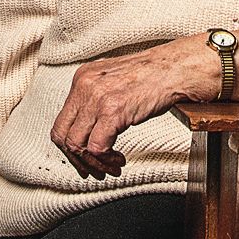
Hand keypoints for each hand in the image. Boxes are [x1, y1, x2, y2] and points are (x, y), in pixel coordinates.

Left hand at [50, 37, 219, 178]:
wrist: (176, 67)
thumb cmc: (153, 75)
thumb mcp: (113, 81)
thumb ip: (96, 99)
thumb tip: (87, 129)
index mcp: (82, 78)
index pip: (62, 122)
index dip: (70, 147)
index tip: (83, 159)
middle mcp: (85, 86)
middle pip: (63, 136)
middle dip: (77, 160)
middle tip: (93, 170)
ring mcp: (97, 98)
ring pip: (77, 145)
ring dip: (94, 164)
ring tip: (111, 167)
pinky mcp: (113, 111)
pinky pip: (97, 148)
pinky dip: (106, 161)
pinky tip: (119, 160)